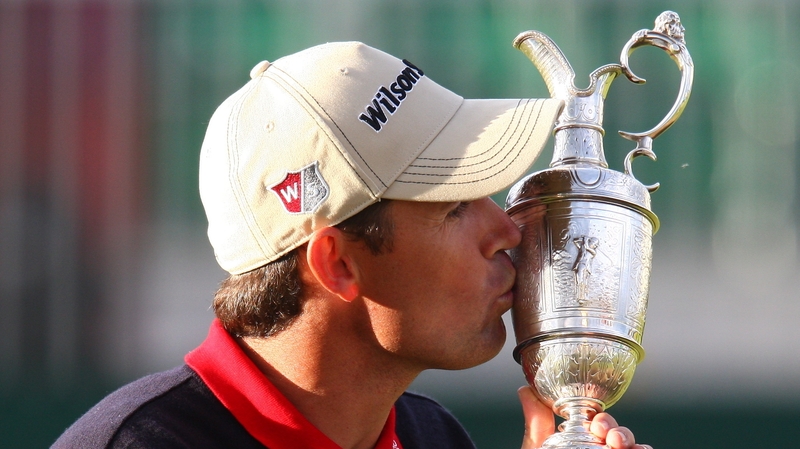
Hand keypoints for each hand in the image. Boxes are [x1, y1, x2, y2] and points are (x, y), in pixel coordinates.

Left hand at [518, 386, 651, 448]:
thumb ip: (538, 424)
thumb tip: (526, 390)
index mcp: (583, 442)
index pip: (600, 426)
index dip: (602, 421)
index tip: (596, 423)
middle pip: (621, 438)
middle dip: (620, 432)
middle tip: (610, 437)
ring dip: (633, 445)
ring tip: (621, 447)